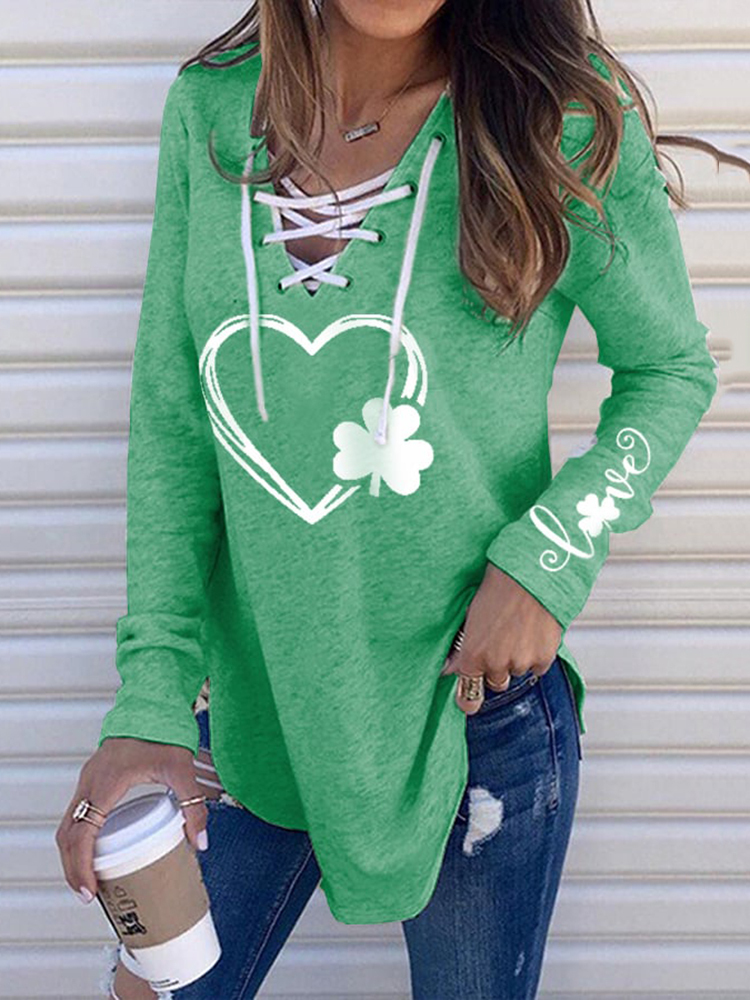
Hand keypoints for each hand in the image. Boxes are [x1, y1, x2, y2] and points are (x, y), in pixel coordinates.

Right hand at [56, 737, 208, 905]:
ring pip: (67, 826)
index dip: (81, 866)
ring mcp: (88, 781)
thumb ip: (193, 805)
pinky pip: (75, 814)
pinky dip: (77, 838)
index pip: (81, 833)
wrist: (151, 705)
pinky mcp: (92, 780)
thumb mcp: (182, 769)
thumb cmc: (162, 732)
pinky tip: (92, 853)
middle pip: (67, 835)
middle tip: (89, 895)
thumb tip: (202, 842)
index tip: (89, 891)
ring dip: (73, 855)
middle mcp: (90, 783)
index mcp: (106, 783)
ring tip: (89, 881)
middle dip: (73, 869)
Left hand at [442, 562, 562, 714]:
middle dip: (497, 667)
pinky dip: (536, 655)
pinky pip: (537, 667)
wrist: (528, 574)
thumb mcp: (469, 616)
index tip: (469, 704)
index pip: (468, 695)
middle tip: (501, 642)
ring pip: (517, 672)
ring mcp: (520, 663)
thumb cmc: (497, 589)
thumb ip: (462, 647)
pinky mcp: (543, 658)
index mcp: (473, 655)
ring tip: (518, 630)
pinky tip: (533, 633)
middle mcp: (495, 664)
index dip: (469, 700)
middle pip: (496, 682)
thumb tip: (449, 667)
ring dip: (517, 658)